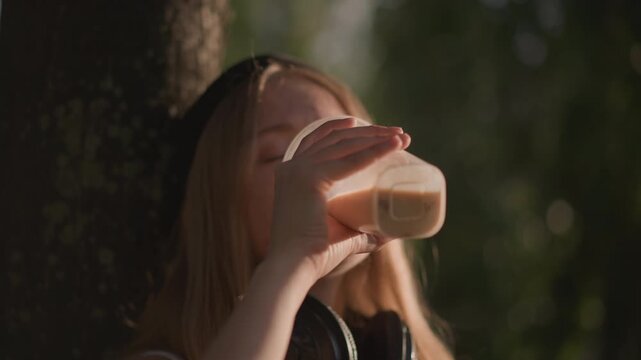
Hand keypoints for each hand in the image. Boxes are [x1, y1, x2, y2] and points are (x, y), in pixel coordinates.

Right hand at [266, 117, 410, 280]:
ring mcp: (299, 169)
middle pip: (335, 137)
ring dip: (376, 137)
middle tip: (398, 134)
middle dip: (369, 132)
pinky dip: (375, 151)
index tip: (376, 131)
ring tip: (402, 137)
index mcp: (291, 173)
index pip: (319, 138)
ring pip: (344, 143)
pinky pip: (351, 161)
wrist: (294, 267)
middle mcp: (292, 166)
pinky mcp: (310, 178)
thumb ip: (362, 233)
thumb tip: (390, 234)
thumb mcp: (340, 233)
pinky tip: (394, 146)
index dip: (347, 129)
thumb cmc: (313, 255)